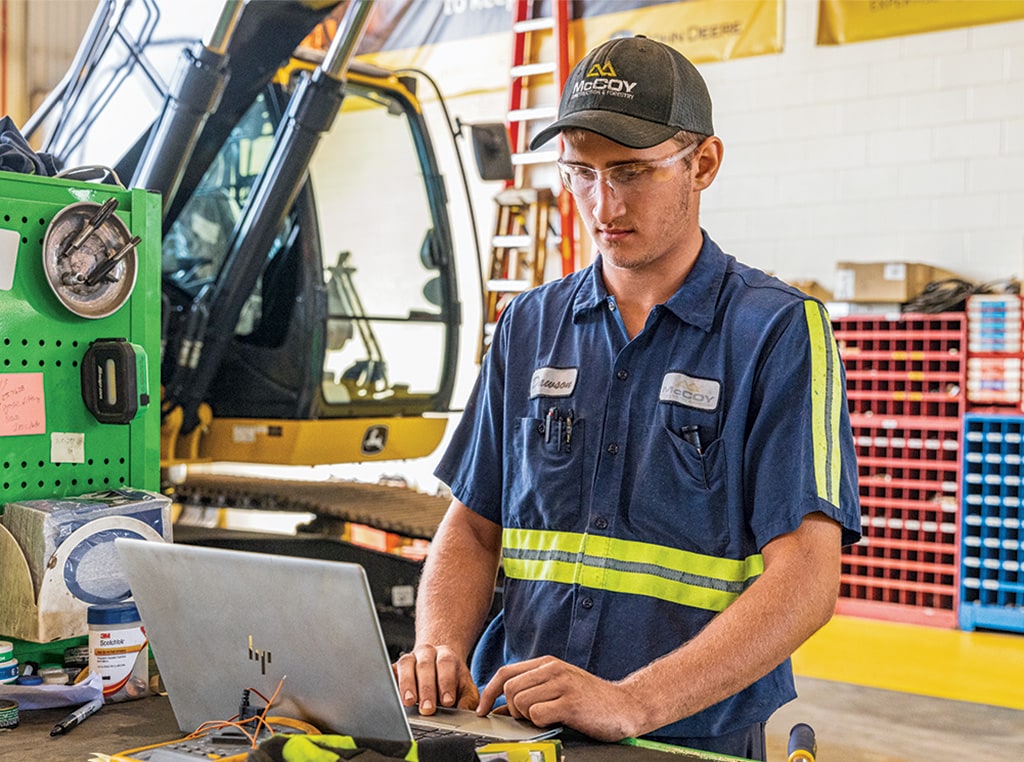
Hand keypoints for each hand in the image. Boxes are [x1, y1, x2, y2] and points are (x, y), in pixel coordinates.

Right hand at [393, 644, 479, 713]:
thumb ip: (467, 700)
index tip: (448, 701)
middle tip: (428, 708)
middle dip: (427, 689)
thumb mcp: (465, 688)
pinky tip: (393, 694)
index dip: (446, 683)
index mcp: (446, 655)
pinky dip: (392, 682)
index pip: (446, 664)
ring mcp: (410, 658)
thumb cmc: (452, 680)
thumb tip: (465, 712)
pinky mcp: (396, 667)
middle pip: (425, 666)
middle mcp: (427, 653)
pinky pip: (391, 671)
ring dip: (407, 684)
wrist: (438, 665)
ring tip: (409, 702)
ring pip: (407, 666)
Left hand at [477, 656, 644, 741]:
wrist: (626, 706)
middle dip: (512, 710)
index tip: (483, 711)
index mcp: (547, 664)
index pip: (505, 673)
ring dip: (527, 718)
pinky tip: (556, 721)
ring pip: (520, 702)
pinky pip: (537, 715)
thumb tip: (498, 710)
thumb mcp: (558, 688)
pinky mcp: (570, 703)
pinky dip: (540, 724)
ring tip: (546, 719)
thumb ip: (531, 693)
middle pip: (509, 689)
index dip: (489, 693)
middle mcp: (553, 669)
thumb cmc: (590, 700)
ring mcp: (562, 684)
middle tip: (528, 719)